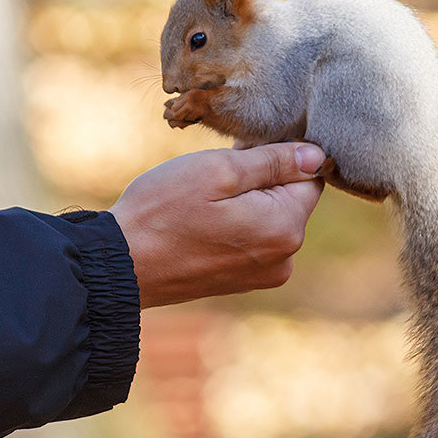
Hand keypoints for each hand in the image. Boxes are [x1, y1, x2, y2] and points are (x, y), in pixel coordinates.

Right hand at [110, 142, 325, 307]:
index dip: (276, 157)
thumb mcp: (219, 170)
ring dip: (244, 203)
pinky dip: (233, 225)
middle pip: (289, 199)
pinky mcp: (241, 282)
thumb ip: (274, 161)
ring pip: (269, 219)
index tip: (236, 155)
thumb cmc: (163, 211)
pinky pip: (251, 240)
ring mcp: (263, 275)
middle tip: (212, 179)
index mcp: (285, 228)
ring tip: (202, 203)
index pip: (309, 176)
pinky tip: (200, 223)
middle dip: (259, 182)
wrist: (120, 265)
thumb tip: (317, 155)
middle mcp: (284, 259)